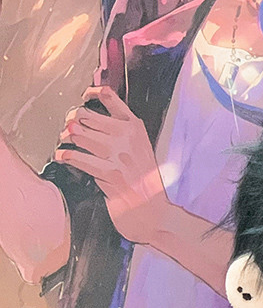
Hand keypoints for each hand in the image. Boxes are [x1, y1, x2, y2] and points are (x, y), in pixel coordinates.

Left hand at [55, 86, 170, 244]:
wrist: (154, 213)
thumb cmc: (145, 185)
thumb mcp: (140, 152)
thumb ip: (121, 134)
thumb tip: (87, 120)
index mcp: (136, 129)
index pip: (110, 97)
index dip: (91, 94)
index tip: (84, 98)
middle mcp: (128, 138)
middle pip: (85, 115)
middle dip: (71, 121)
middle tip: (69, 131)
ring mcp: (119, 155)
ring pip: (78, 134)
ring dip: (65, 139)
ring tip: (65, 145)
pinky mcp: (109, 172)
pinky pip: (77, 157)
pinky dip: (65, 157)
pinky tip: (63, 158)